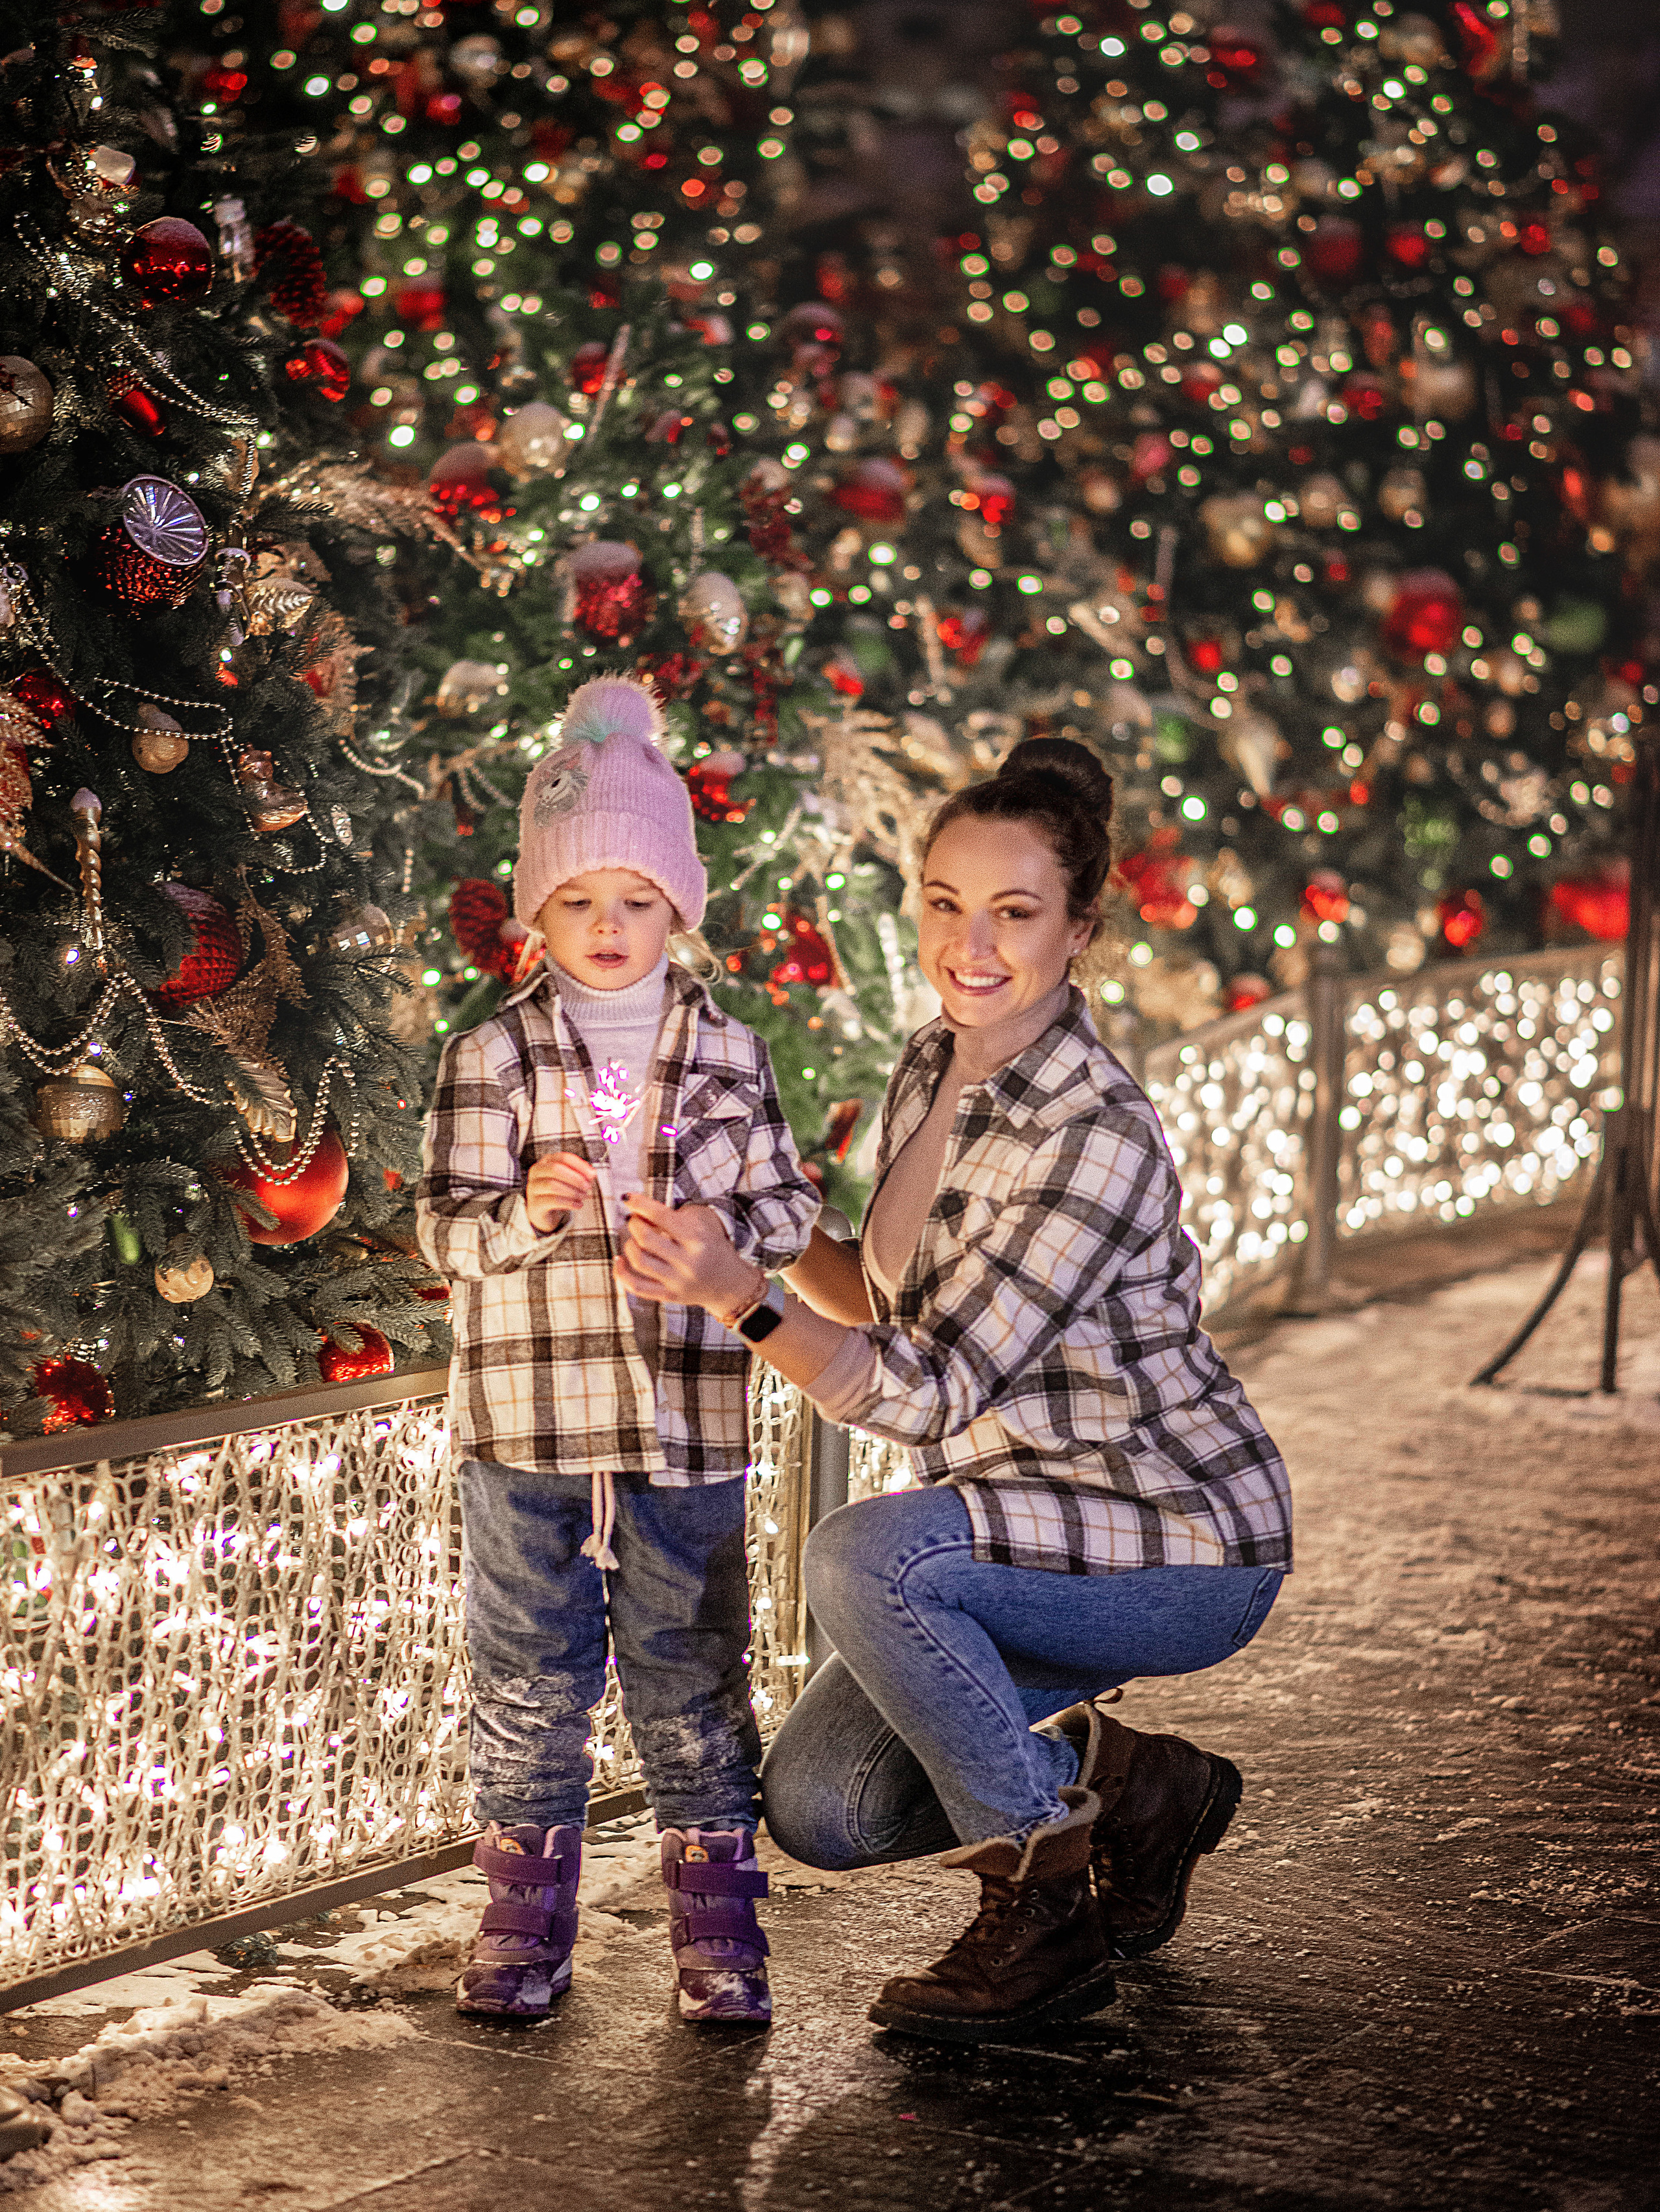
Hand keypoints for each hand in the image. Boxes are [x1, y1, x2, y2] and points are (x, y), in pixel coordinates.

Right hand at [526, 1151, 598, 1232]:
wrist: (544, 1213)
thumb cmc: (559, 1192)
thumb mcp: (569, 1180)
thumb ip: (581, 1174)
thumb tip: (592, 1173)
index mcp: (546, 1161)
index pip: (563, 1158)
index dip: (579, 1165)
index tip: (592, 1175)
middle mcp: (536, 1172)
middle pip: (555, 1169)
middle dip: (575, 1178)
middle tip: (588, 1187)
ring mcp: (533, 1187)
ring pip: (553, 1185)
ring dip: (573, 1191)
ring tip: (584, 1196)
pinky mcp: (534, 1204)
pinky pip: (553, 1201)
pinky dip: (569, 1203)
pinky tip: (578, 1205)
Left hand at [615, 1192, 760, 1315]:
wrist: (730, 1283)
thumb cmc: (711, 1247)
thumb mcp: (702, 1224)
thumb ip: (673, 1215)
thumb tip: (640, 1212)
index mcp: (698, 1240)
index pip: (663, 1217)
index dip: (641, 1204)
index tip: (627, 1197)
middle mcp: (687, 1262)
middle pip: (646, 1239)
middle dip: (634, 1224)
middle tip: (635, 1219)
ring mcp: (677, 1281)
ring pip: (639, 1261)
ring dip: (629, 1245)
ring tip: (633, 1239)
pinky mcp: (669, 1296)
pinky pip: (636, 1286)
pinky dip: (621, 1273)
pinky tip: (620, 1260)